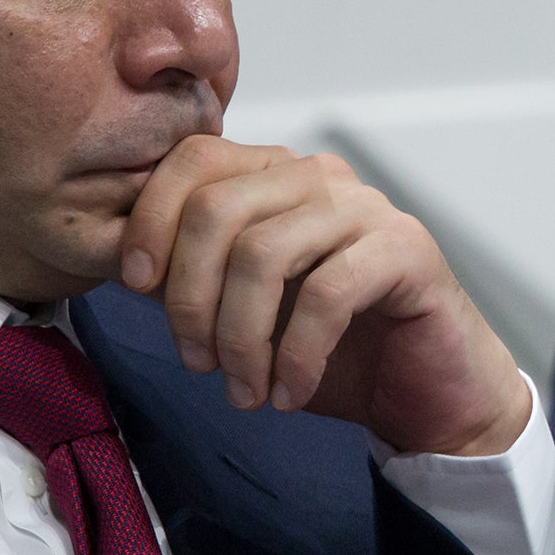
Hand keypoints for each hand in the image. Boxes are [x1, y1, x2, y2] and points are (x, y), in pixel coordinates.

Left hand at [118, 135, 528, 456]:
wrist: (431, 394)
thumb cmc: (336, 352)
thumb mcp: (244, 311)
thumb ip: (194, 277)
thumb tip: (123, 263)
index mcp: (277, 176)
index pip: (194, 159)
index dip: (152, 218)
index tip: (137, 288)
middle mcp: (320, 177)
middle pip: (218, 207)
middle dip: (189, 296)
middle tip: (197, 362)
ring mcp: (367, 208)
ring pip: (264, 253)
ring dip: (240, 337)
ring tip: (243, 391)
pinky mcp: (406, 250)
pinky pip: (326, 294)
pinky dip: (295, 355)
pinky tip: (289, 394)